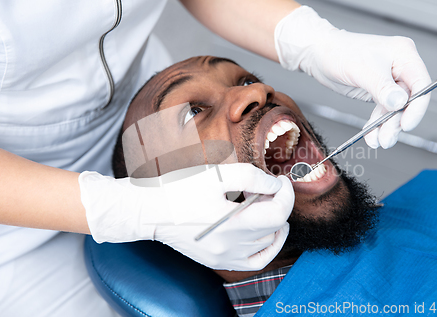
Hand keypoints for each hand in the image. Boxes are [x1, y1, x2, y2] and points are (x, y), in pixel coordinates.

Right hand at [79, 163, 294, 270]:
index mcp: (231, 223)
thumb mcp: (216, 174)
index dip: (286, 193)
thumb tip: (275, 186)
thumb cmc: (178, 189)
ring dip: (272, 222)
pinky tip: (264, 232)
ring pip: (268, 242)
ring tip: (260, 205)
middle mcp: (231, 246)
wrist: (149, 211)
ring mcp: (225, 257)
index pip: (279, 212)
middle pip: (274, 226)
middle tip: (267, 188)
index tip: (282, 181)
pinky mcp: (218, 262)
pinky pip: (256, 261)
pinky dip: (267, 246)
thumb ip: (251, 177)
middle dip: (278, 203)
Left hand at [275, 6, 431, 148]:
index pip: (420, 84)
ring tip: (377, 140)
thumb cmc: (338, 52)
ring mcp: (389, 80)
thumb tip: (400, 102)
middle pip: (408, 100)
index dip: (417, 106)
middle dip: (396, 121)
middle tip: (386, 138)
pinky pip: (382, 110)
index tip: (406, 124)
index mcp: (404, 54)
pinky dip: (377, 123)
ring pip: (395, 109)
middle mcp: (400, 66)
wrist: (319, 54)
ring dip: (386, 127)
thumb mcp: (362, 70)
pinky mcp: (378, 90)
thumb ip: (382, 87)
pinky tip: (371, 134)